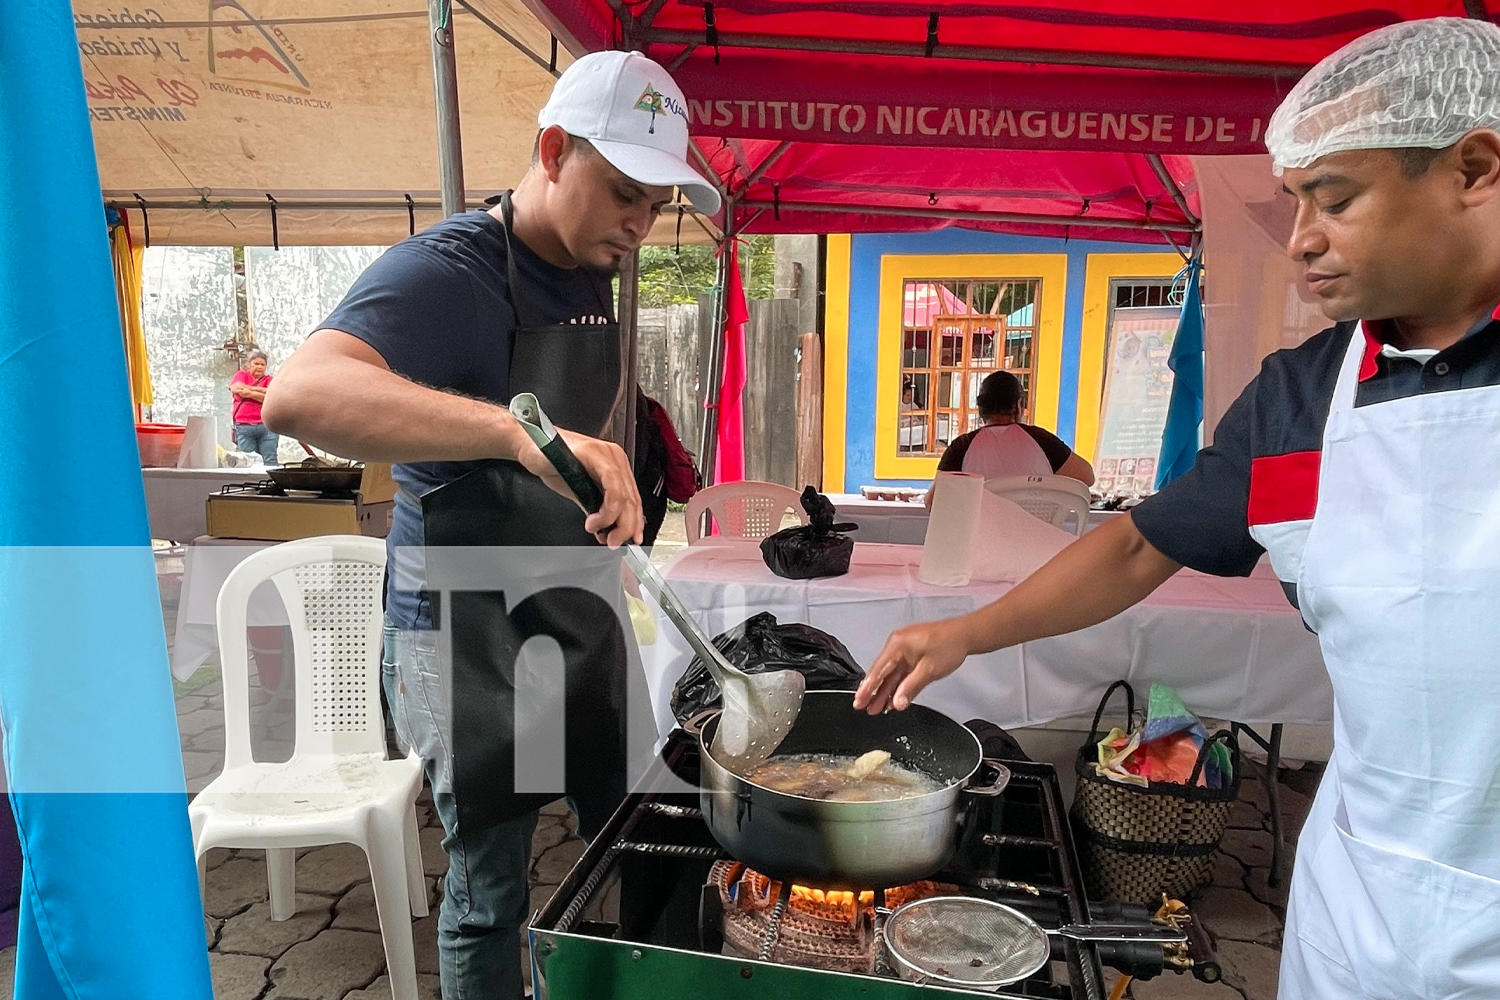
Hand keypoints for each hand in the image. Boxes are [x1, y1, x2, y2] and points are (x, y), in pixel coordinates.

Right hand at [516, 429, 643, 547]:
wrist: (529, 445)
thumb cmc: (551, 462)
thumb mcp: (578, 490)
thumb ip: (594, 506)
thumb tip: (607, 530)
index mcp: (616, 465)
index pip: (633, 498)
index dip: (634, 522)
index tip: (631, 540)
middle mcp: (615, 458)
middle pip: (632, 499)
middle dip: (625, 528)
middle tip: (613, 543)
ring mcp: (607, 454)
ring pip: (624, 495)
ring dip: (614, 522)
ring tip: (600, 534)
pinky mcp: (595, 454)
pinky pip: (611, 486)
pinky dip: (606, 509)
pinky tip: (594, 520)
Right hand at [853, 618, 972, 713]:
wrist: (966, 635)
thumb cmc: (949, 644)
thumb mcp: (929, 670)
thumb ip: (910, 687)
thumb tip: (897, 702)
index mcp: (898, 644)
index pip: (878, 670)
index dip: (867, 688)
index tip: (859, 701)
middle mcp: (898, 646)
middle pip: (881, 673)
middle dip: (873, 692)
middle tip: (863, 707)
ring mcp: (905, 651)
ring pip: (891, 675)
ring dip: (884, 691)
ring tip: (875, 708)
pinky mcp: (912, 656)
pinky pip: (900, 674)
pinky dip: (896, 686)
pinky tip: (891, 699)